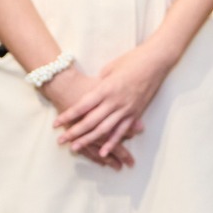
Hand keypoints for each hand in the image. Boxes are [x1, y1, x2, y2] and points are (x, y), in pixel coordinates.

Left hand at [50, 46, 172, 166]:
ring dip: (89, 140)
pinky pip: (122, 131)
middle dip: (74, 132)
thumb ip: (99, 83)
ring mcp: (126, 108)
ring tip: (76, 148)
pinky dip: (112, 143)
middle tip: (61, 141)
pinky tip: (103, 152)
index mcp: (106, 88)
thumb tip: (92, 93)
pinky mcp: (136, 113)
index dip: (69, 116)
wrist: (156, 61)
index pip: (83, 106)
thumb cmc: (132, 60)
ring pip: (104, 129)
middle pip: (91, 121)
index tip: (56, 124)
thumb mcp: (110, 68)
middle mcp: (115, 101)